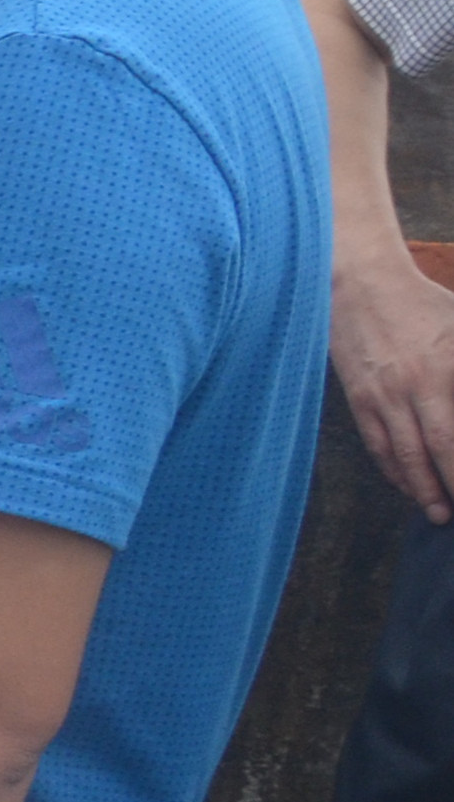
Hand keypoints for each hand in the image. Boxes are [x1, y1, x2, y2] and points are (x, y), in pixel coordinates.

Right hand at [335, 251, 453, 524]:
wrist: (360, 284)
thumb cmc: (422, 303)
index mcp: (438, 374)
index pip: (452, 438)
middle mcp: (408, 391)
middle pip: (428, 455)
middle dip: (443, 490)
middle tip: (451, 517)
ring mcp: (379, 397)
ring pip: (398, 455)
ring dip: (416, 488)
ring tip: (433, 511)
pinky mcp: (358, 397)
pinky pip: (375, 442)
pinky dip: (390, 468)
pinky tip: (404, 481)